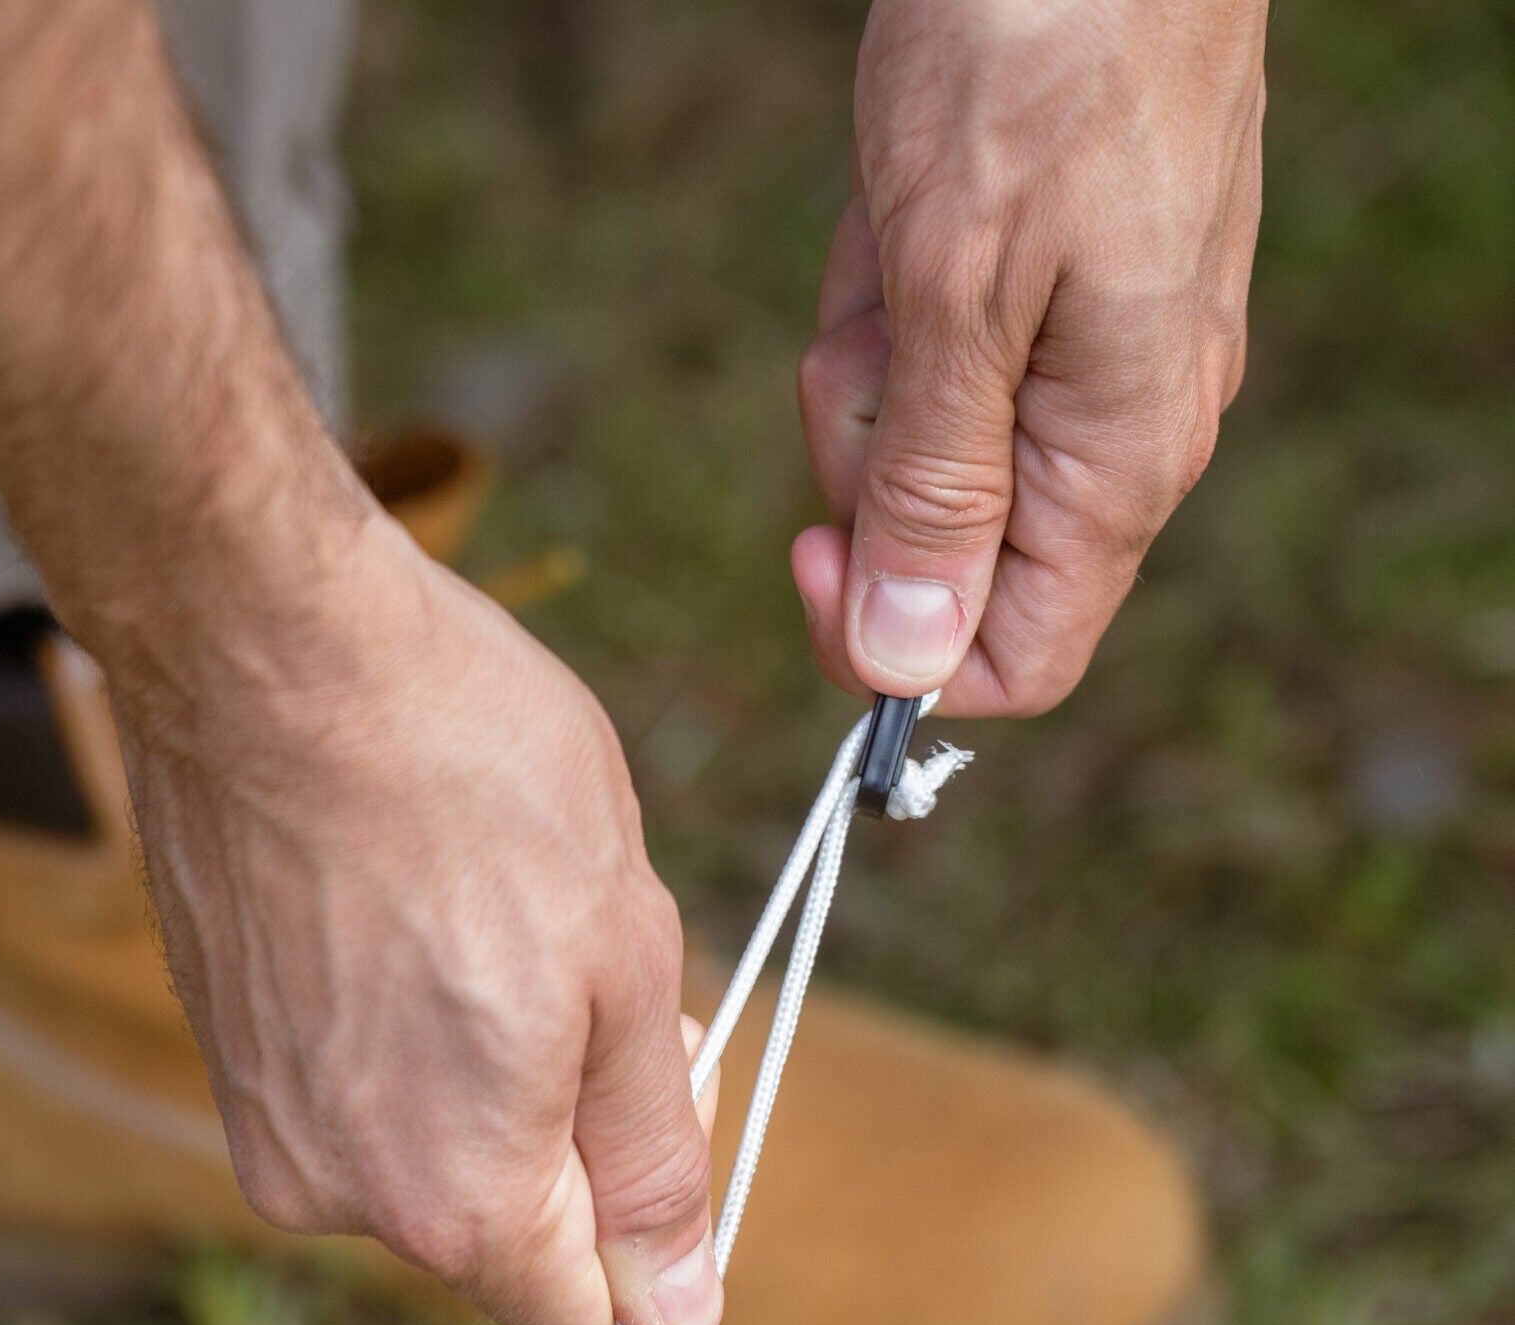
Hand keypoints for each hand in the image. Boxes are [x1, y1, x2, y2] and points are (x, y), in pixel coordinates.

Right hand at [107, 511, 722, 1324]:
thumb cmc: (476, 782)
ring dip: (495, 1075)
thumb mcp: (626, 967)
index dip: (649, 1223)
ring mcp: (262, 1118)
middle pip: (504, 1233)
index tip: (667, 1088)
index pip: (578, 1316)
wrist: (275, 651)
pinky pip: (355, 1092)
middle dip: (576, 1130)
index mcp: (454, 1198)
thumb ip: (649, 1160)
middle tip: (606, 977)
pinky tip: (426, 913)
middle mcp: (335, 1193)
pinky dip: (412, 1034)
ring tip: (501, 920)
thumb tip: (676, 1320)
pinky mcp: (225, 1044)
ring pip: (429, 1154)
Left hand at [794, 0, 1265, 713]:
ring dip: (874, 356)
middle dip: (868, 457)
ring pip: (922, 451)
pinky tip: (910, 209)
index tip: (808, 550)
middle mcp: (1116, 436)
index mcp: (1117, 463)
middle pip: (943, 554)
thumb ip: (936, 495)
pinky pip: (930, 361)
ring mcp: (1086, 368)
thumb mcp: (958, 293)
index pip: (1011, 661)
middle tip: (880, 328)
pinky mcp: (1048, 304)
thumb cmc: (1044, 58)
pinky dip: (890, 298)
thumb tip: (905, 664)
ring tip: (907, 238)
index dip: (893, 644)